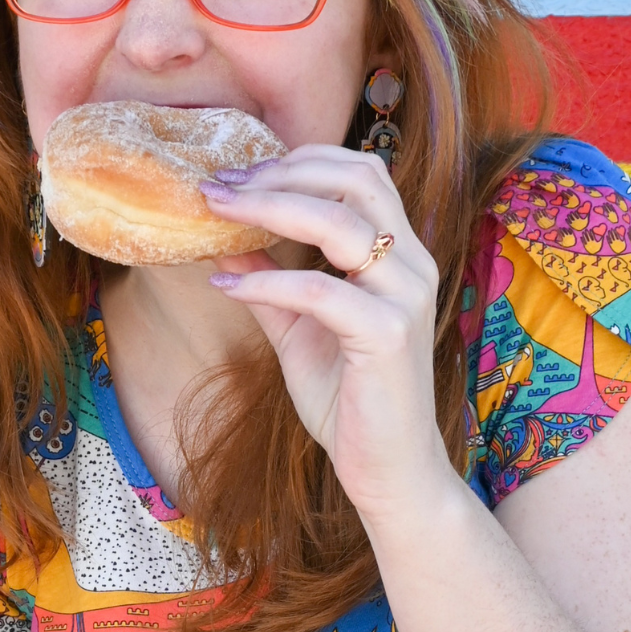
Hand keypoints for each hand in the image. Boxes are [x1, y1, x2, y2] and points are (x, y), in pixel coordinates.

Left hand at [200, 145, 451, 520]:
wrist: (386, 468)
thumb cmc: (349, 399)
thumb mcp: (299, 331)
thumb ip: (270, 285)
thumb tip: (223, 247)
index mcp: (399, 255)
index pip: (360, 174)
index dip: (297, 163)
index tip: (237, 176)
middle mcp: (413, 265)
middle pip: (355, 179)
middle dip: (280, 174)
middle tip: (221, 185)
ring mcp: (406, 297)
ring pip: (340, 222)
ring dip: (269, 209)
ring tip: (218, 213)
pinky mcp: (388, 335)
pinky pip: (320, 290)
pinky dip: (268, 280)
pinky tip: (226, 286)